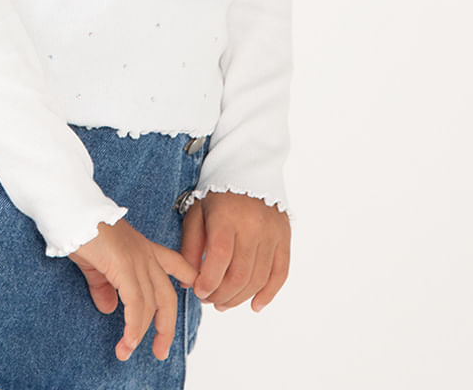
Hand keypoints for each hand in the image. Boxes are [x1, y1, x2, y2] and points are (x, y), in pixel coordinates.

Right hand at [67, 217, 199, 362]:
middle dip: (166, 327)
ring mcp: (137, 259)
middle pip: (167, 296)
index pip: (176, 263)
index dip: (188, 277)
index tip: (192, 290)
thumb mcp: (96, 262)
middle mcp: (145, 254)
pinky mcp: (124, 265)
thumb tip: (108, 308)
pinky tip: (127, 340)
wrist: (73, 210)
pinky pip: (135, 303)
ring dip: (141, 333)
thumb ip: (103, 286)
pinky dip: (133, 326)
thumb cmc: (81, 229)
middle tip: (160, 351)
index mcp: (143, 248)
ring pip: (151, 304)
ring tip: (128, 352)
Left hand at [179, 190, 290, 311]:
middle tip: (209, 300)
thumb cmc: (217, 193)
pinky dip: (269, 294)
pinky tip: (255, 305)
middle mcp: (252, 226)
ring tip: (225, 303)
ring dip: (240, 298)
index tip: (198, 291)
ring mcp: (272, 233)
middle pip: (239, 275)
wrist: (247, 168)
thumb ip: (191, 247)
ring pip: (258, 278)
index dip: (207, 282)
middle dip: (221, 295)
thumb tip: (188, 282)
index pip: (218, 260)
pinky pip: (280, 273)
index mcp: (226, 218)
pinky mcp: (284, 237)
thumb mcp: (197, 213)